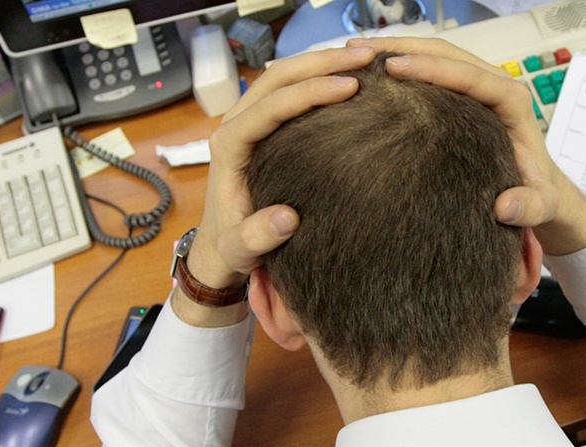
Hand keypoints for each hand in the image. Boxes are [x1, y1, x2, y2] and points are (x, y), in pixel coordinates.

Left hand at [175, 46, 376, 324]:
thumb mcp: (241, 250)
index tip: (349, 86)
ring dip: (321, 63)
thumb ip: (258, 236)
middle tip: (366, 57)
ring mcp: (247, 121)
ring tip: (364, 57)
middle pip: (278, 76)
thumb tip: (288, 218)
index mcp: (230, 146)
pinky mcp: (261, 126)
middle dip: (321, 62)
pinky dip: (317, 77)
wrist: (218, 249)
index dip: (310, 91)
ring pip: (283, 76)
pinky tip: (348, 76)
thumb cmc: (231, 248)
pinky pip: (288, 90)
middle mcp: (235, 124)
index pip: (272, 105)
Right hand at [347, 37, 585, 255]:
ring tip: (354, 54)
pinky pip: (431, 70)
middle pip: (445, 53)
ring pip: (435, 55)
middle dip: (402, 48)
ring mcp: (478, 86)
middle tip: (359, 52)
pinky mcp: (464, 95)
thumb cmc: (537, 193)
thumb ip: (529, 206)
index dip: (430, 67)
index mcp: (511, 101)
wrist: (540, 190)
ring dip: (396, 50)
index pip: (467, 74)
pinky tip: (370, 71)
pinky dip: (401, 65)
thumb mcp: (538, 205)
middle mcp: (495, 85)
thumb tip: (504, 205)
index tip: (394, 67)